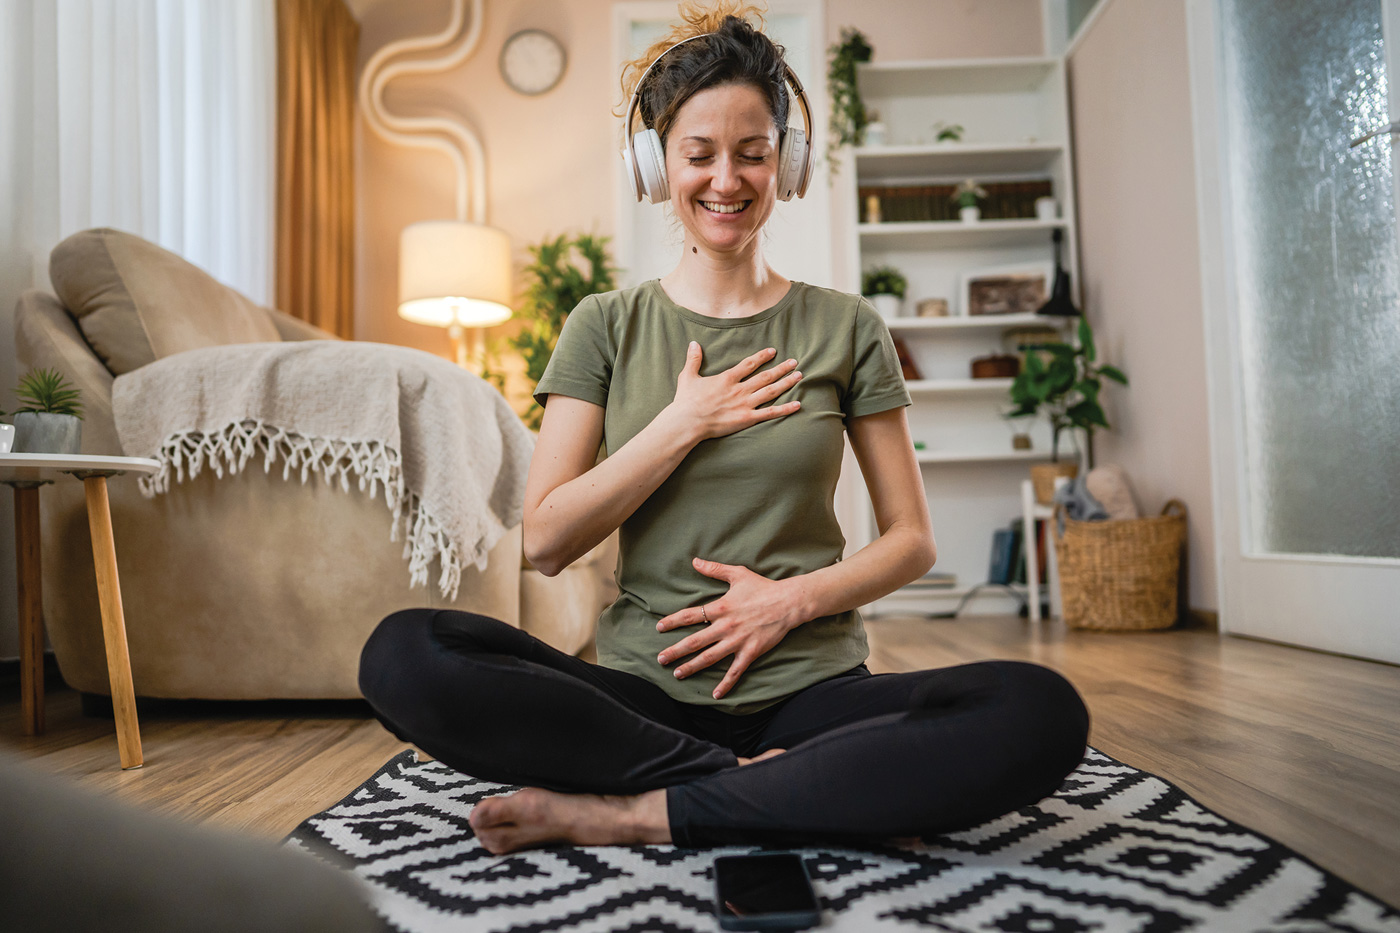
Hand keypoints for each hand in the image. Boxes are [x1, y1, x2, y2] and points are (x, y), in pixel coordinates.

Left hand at [655, 558, 809, 699]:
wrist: (788, 603)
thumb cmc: (763, 587)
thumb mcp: (738, 574)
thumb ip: (714, 569)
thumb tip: (695, 561)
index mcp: (719, 608)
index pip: (689, 616)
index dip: (672, 622)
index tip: (659, 628)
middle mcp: (724, 626)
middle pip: (694, 641)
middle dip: (675, 651)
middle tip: (660, 659)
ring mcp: (737, 641)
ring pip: (709, 658)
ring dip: (691, 667)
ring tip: (677, 674)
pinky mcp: (750, 652)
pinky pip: (735, 671)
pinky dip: (725, 684)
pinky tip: (715, 694)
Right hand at [669, 342, 801, 442]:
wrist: (687, 422)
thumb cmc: (686, 401)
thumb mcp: (688, 377)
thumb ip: (693, 359)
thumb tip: (694, 343)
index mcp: (727, 378)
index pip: (749, 364)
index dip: (762, 356)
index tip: (773, 351)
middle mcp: (740, 389)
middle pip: (766, 376)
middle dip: (782, 368)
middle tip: (794, 362)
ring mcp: (745, 404)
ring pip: (771, 391)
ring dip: (786, 383)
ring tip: (799, 376)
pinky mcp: (747, 418)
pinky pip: (770, 413)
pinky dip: (785, 409)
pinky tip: (798, 404)